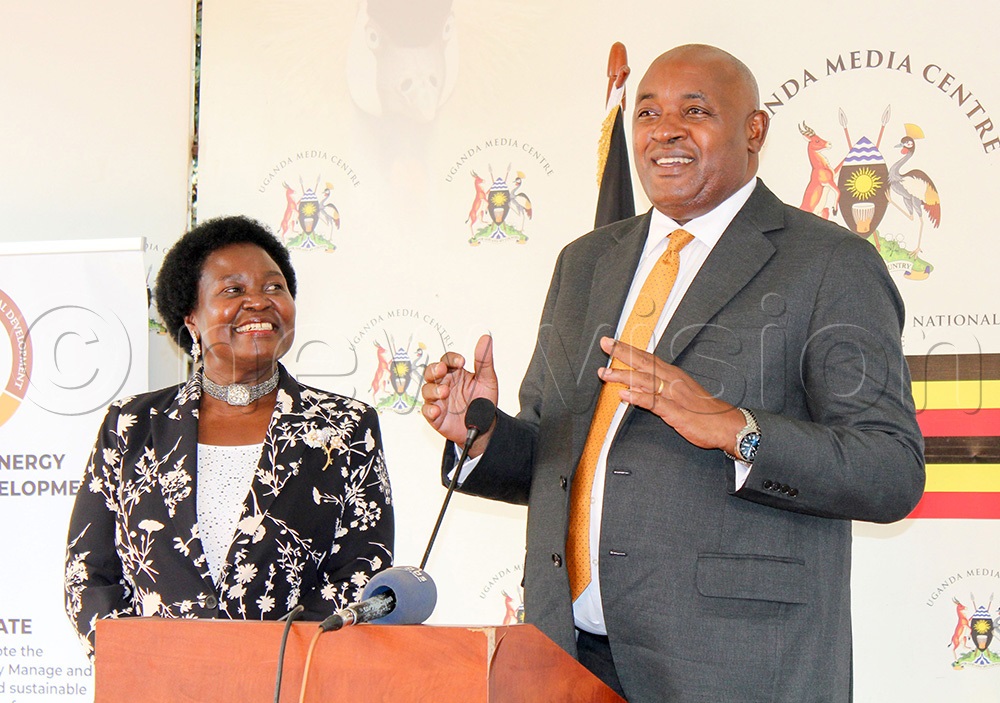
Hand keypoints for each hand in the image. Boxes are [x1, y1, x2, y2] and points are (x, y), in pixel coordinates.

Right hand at [421, 334, 498, 453]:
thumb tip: (486, 338)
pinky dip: (429, 409)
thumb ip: (484, 360)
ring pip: (427, 389)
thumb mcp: (487, 380)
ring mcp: (438, 399)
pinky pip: (426, 410)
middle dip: (434, 369)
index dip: (451, 359)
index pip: (447, 360)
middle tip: (442, 371)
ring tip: (444, 392)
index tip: (461, 362)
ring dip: (433, 389)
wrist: (484, 427)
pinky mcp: (435, 415)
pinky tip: (437, 410)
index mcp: (456, 373)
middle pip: (431, 371)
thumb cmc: (482, 402)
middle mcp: (445, 384)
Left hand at [597, 337, 743, 452]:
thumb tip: (632, 385)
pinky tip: (624, 395)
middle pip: (644, 363)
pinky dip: (639, 397)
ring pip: (646, 380)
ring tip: (605, 373)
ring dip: (625, 375)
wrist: (725, 425)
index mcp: (673, 374)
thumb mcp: (678, 394)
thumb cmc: (702, 410)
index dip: (628, 349)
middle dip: (623, 353)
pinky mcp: (676, 412)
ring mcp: (674, 395)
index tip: (611, 341)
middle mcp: (672, 380)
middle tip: (605, 344)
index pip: (646, 358)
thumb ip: (655, 389)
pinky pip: (655, 402)